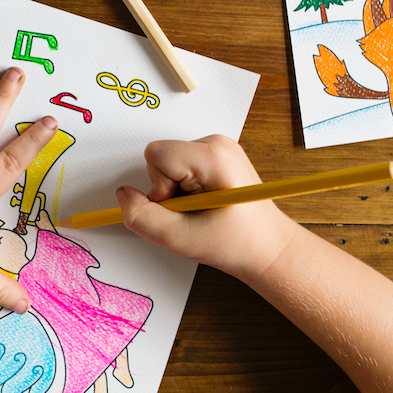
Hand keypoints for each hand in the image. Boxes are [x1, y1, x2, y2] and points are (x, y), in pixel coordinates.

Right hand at [115, 135, 297, 280]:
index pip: (156, 154)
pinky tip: (206, 203)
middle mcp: (217, 143)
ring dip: (176, 190)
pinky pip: (181, 165)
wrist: (269, 249)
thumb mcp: (181, 239)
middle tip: (194, 212)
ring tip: (202, 210)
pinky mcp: (217, 154)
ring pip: (169, 162)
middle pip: (161, 157)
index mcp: (214, 156)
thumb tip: (123, 196)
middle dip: (167, 189)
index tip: (182, 207)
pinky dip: (185, 187)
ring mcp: (219, 147)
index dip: (158, 187)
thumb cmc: (236, 244)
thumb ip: (142, 217)